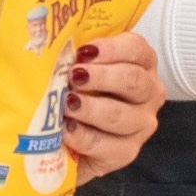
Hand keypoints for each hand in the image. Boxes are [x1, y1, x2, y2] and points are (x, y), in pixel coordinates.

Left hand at [57, 33, 160, 179]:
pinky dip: (83, 136)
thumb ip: (73, 55)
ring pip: (120, 115)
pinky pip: (106, 145)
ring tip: (66, 104)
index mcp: (140, 64)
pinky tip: (66, 130)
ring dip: (90, 108)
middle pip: (133, 80)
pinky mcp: (126, 152)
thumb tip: (47, 43)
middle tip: (74, 76)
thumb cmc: (76, 95)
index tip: (84, 51)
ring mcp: (140, 124)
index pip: (136, 49)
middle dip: (101, 77)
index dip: (112, 48)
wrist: (70, 143)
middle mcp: (147, 93)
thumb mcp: (77, 69)